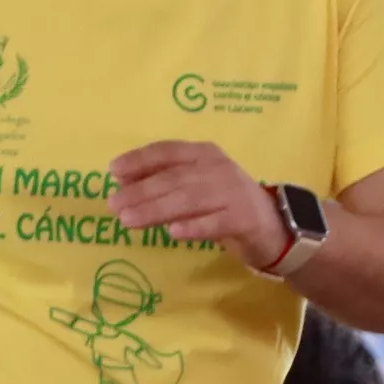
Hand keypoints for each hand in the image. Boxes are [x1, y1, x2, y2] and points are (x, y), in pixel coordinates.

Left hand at [108, 140, 285, 267]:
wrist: (271, 224)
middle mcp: (219, 168)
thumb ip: (162, 181)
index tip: (113, 171)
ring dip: (156, 209)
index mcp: (204, 154)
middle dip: (141, 190)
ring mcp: (234, 193)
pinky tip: (173, 232)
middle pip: (175, 178)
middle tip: (112, 204)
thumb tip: (122, 183)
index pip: (169, 151)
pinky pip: (216, 222)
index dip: (140, 159)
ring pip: (190, 199)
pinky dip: (194, 227)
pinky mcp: (245, 219)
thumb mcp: (192, 185)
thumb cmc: (221, 203)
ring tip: (128, 220)